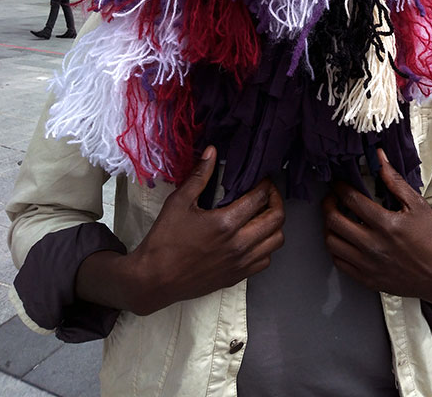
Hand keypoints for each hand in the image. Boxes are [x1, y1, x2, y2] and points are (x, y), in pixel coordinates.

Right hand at [76, 147, 284, 314]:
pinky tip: (254, 237)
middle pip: (276, 219)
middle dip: (276, 200)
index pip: (260, 198)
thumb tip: (212, 151)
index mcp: (226, 223)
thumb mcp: (179, 202)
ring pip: (276, 241)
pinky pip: (265, 261)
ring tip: (263, 214)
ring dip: (274, 224)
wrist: (154, 279)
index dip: (266, 184)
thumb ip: (200, 175)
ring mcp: (240, 263)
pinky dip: (266, 246)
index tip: (263, 179)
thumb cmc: (165, 239)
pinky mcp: (237, 277)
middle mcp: (239, 244)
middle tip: (267, 193)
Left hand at [322, 150, 431, 306]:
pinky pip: (339, 262)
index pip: (351, 199)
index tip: (338, 183)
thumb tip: (379, 157)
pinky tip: (342, 238)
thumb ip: (395, 181)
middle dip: (328, 204)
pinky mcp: (366, 279)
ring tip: (335, 217)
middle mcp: (373, 246)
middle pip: (335, 220)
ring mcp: (368, 265)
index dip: (340, 187)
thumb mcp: (418, 205)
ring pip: (332, 242)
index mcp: (386, 224)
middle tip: (331, 198)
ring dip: (328, 225)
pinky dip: (335, 247)